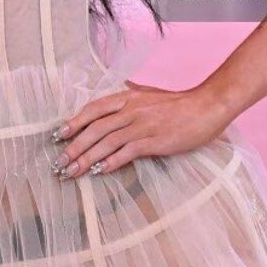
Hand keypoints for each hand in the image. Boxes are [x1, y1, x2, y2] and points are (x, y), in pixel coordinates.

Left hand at [49, 80, 230, 179]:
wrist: (208, 106)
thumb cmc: (180, 103)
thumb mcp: (150, 94)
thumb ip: (132, 96)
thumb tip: (117, 95)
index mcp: (128, 97)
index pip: (94, 108)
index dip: (74, 121)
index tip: (58, 135)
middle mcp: (132, 109)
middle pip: (95, 128)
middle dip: (74, 146)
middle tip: (59, 163)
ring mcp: (143, 125)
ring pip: (107, 141)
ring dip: (87, 158)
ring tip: (72, 172)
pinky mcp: (156, 140)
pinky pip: (128, 152)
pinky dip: (111, 162)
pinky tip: (99, 172)